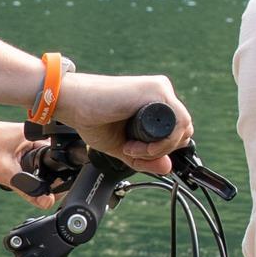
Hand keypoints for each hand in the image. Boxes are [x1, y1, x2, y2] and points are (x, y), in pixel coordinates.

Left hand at [0, 116, 58, 204]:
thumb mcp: (6, 173)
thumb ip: (28, 190)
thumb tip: (46, 202)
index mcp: (36, 136)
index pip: (57, 159)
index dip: (57, 178)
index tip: (49, 191)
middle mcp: (34, 136)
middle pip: (49, 162)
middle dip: (43, 178)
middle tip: (28, 185)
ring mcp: (26, 140)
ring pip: (38, 163)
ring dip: (32, 174)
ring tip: (16, 175)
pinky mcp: (18, 145)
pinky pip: (29, 161)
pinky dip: (24, 170)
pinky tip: (12, 171)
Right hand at [55, 73, 188, 171]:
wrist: (72, 102)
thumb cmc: (91, 119)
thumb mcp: (122, 146)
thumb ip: (145, 158)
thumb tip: (168, 168)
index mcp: (154, 103)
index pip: (176, 131)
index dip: (162, 150)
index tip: (135, 153)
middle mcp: (160, 94)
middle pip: (183, 131)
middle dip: (162, 151)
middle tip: (132, 151)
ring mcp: (159, 90)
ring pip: (183, 128)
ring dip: (159, 149)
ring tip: (131, 148)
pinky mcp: (156, 89)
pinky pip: (177, 122)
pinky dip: (161, 142)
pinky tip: (136, 145)